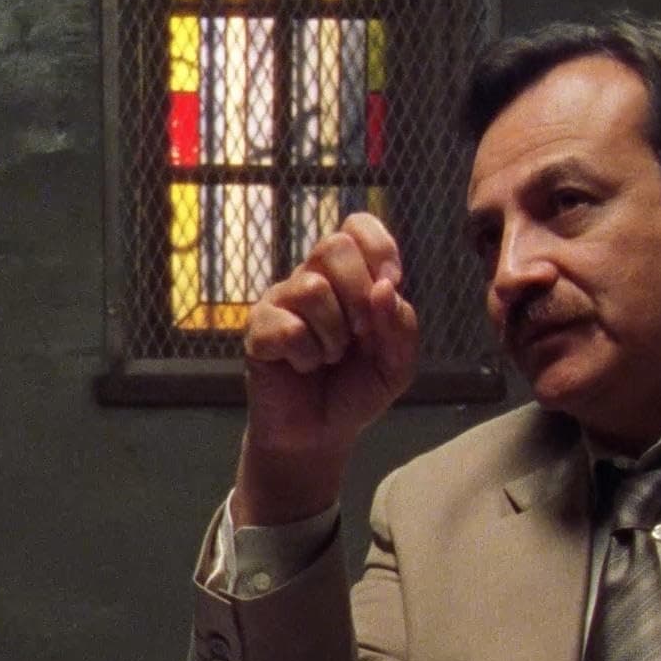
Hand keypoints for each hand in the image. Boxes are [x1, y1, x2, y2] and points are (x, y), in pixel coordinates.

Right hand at [233, 213, 419, 525]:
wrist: (319, 434)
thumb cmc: (355, 390)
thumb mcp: (396, 364)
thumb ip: (401, 327)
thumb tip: (385, 288)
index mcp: (348, 277)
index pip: (356, 226)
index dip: (379, 246)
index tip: (391, 283)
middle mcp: (311, 279)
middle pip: (333, 246)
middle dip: (358, 291)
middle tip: (361, 332)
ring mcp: (281, 302)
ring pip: (312, 287)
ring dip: (333, 333)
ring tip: (329, 357)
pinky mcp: (258, 330)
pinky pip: (287, 326)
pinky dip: (306, 355)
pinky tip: (303, 366)